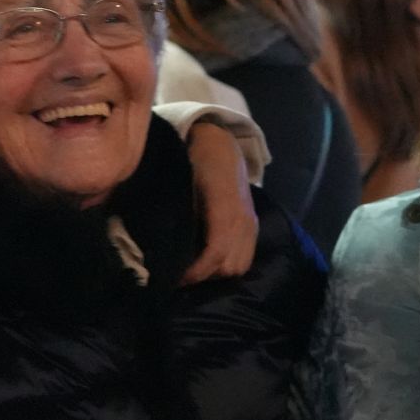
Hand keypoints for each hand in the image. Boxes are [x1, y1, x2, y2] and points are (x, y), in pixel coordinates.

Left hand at [183, 120, 257, 282]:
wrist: (220, 142)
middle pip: (229, 266)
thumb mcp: (181, 185)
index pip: (215, 253)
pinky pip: (247, 255)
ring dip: (218, 272)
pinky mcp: (254, 223)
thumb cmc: (194, 159)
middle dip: (205, 276)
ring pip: (240, 265)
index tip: (175, 278)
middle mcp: (243, 219)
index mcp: (225, 209)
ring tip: (196, 269)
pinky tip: (210, 259)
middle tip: (181, 274)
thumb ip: (180, 216)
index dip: (196, 272)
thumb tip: (165, 249)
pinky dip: (229, 263)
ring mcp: (251, 222)